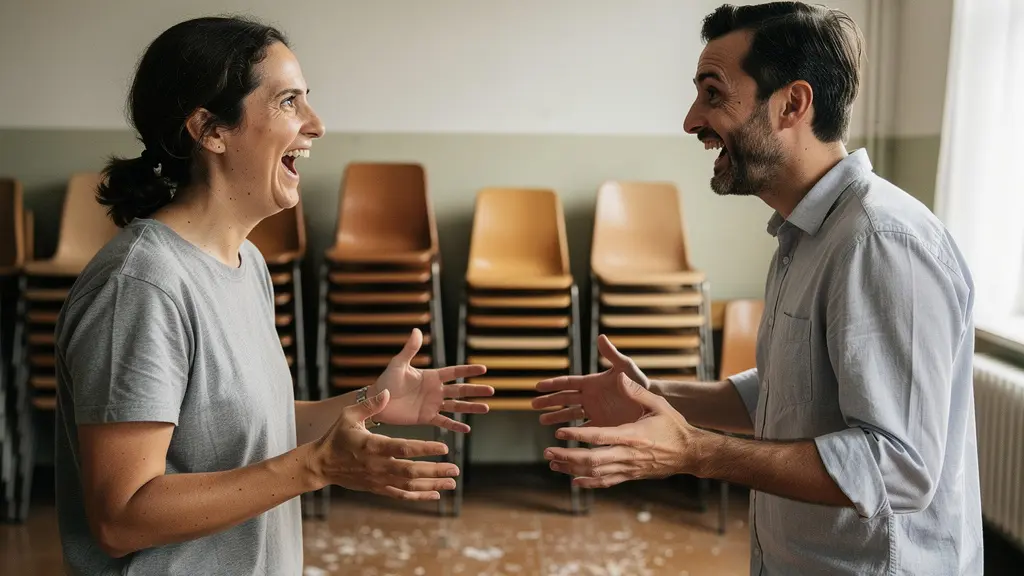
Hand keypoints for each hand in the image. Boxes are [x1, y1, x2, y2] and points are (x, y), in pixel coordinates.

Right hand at [310, 388, 459, 500]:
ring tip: (452, 483)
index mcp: (373, 446)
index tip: (444, 448)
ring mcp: (378, 479)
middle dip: (435, 471)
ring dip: (432, 485)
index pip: (404, 448)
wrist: (321, 464)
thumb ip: (370, 404)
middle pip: (412, 471)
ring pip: (410, 486)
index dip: (425, 449)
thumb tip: (388, 392)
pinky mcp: (377, 488)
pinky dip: (419, 496)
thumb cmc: (336, 436)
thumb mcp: (348, 415)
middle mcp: (378, 466)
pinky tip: (435, 494)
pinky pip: (401, 495)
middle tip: (455, 470)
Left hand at [369, 329, 493, 431]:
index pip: (454, 372)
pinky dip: (455, 425)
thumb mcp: (399, 364)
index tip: (483, 369)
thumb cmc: (387, 381)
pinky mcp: (426, 417)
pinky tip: (467, 428)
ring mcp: (432, 404)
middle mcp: (435, 390)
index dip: (468, 370)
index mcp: (431, 376)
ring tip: (486, 408)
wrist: (377, 402)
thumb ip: (410, 349)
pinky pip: (444, 421)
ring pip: (456, 406)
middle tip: (492, 391)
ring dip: (471, 407)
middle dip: (476, 390)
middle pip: (460, 390)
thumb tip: (416, 330)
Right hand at [532, 335, 649, 426]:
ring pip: (570, 414)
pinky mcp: (601, 424)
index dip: (553, 384)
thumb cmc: (639, 382)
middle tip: (533, 404)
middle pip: (564, 398)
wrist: (652, 402)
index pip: (568, 383)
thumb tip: (601, 337)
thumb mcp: (625, 367)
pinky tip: (561, 436)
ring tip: (541, 420)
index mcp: (592, 382)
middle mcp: (590, 396)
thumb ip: (612, 355)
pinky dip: (572, 432)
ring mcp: (594, 411)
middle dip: (548, 401)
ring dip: (556, 416)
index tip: (537, 386)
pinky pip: (583, 429)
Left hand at [543, 379, 698, 488]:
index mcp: (632, 435)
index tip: (559, 433)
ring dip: (572, 469)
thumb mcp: (657, 403)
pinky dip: (589, 483)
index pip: (599, 437)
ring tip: (553, 463)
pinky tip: (575, 481)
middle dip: (568, 456)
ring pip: (596, 473)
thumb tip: (618, 377)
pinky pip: (606, 482)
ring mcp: (628, 468)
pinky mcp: (631, 476)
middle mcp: (628, 455)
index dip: (577, 436)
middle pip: (592, 460)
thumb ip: (636, 391)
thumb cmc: (673, 426)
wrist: (690, 453)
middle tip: (548, 451)